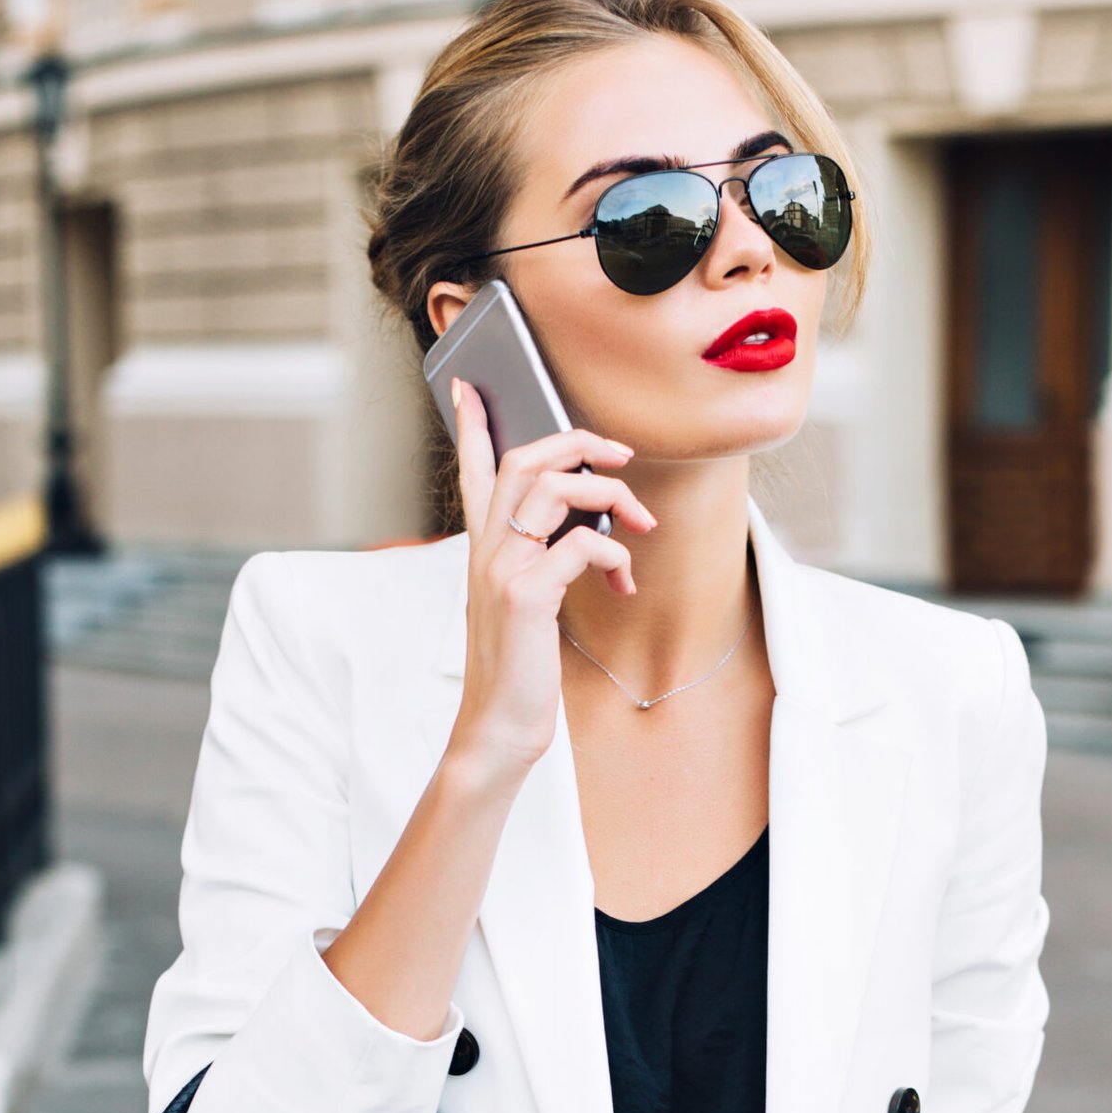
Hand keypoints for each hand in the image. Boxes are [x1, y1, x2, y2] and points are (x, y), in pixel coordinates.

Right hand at [446, 377, 656, 782]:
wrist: (498, 729)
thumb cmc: (518, 671)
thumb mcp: (524, 606)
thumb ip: (540, 561)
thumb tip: (587, 529)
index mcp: (483, 549)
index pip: (472, 471)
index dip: (472, 424)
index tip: (470, 384)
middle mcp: (486, 550)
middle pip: (525, 460)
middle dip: (578, 442)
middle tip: (620, 454)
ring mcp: (502, 569)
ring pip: (554, 488)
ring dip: (610, 495)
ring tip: (641, 523)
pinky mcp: (525, 595)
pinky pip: (580, 545)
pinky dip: (612, 553)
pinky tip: (622, 581)